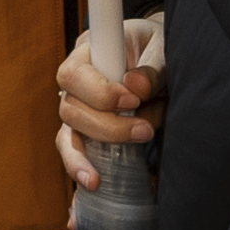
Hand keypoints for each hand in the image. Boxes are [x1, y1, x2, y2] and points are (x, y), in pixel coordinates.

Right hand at [53, 13, 162, 192]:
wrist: (160, 57)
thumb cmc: (156, 47)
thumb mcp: (161, 47)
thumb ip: (152, 67)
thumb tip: (136, 87)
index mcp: (87, 53)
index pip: (73, 75)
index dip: (98, 93)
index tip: (132, 100)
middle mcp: (76, 83)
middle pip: (70, 110)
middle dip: (107, 126)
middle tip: (145, 129)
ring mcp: (78, 109)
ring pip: (69, 135)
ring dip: (98, 148)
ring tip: (133, 148)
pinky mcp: (87, 132)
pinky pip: (74, 151)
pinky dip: (81, 168)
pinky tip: (93, 182)